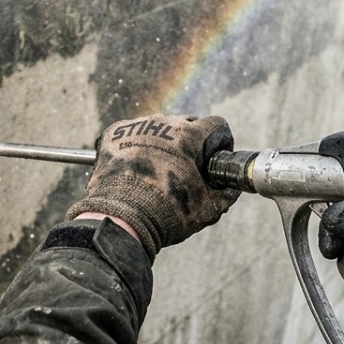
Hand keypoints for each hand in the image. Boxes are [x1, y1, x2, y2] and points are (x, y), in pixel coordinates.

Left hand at [66, 114, 240, 260]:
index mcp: (189, 136)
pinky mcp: (113, 135)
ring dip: (162, 144)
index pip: (216, 125)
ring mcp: (136, 127)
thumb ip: (226, 194)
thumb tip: (231, 189)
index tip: (214, 158)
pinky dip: (136, 147)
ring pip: (157, 129)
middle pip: (186, 124)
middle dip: (190, 143)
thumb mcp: (207, 209)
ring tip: (157, 172)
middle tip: (186, 169)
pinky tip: (136, 169)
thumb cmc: (165, 213)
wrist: (120, 220)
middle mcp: (162, 123)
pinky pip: (131, 134)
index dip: (220, 142)